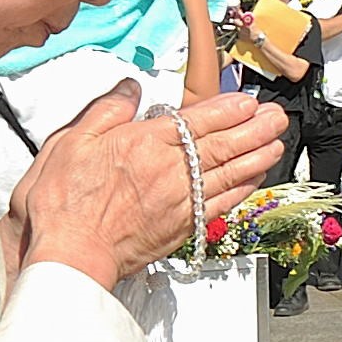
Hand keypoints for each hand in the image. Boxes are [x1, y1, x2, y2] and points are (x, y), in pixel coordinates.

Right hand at [0, 84, 290, 291]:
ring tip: (276, 143)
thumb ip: (106, 111)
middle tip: (277, 118)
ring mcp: (180, 199)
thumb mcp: (71, 141)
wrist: (70, 253)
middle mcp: (169, 170)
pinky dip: (241, 189)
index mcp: (144, 143)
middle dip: (255, 129)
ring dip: (256, 156)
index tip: (248, 102)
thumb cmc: (64, 203)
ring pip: (228, 173)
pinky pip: (221, 203)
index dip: (228, 109)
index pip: (197, 120)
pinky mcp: (182, 226)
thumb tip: (129, 88)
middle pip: (222, 144)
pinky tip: (253, 179)